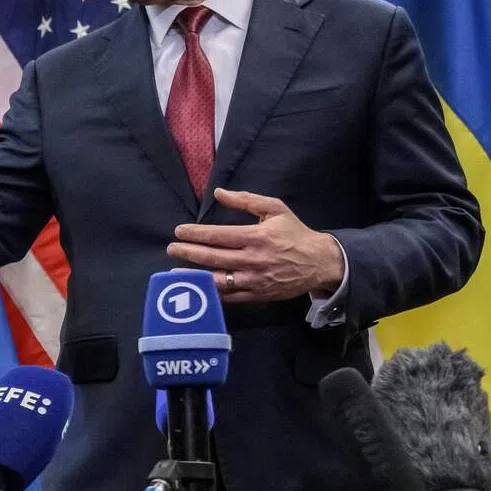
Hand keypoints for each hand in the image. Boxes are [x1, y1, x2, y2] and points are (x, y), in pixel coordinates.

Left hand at [166, 188, 344, 302]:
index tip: (179, 231)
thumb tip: (219, 192)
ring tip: (176, 272)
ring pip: (219, 280)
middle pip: (214, 257)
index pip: (219, 235)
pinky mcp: (258, 295)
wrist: (319, 263)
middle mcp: (254, 259)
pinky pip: (231, 297)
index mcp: (257, 237)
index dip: (196, 234)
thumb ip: (246, 200)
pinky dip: (212, 294)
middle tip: (171, 249)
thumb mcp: (275, 209)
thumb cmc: (295, 233)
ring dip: (195, 276)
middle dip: (189, 253)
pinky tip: (198, 288)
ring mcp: (255, 280)